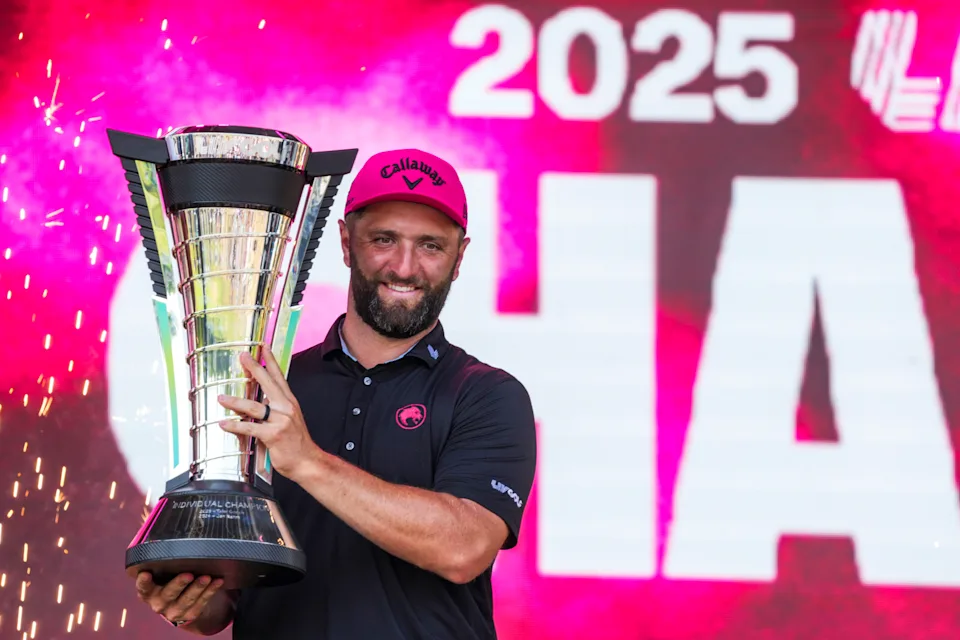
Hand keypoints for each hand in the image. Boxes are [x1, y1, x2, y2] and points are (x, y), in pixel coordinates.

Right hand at [135, 572, 223, 625]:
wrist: (179, 604)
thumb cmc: (169, 581)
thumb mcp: (163, 575)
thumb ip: (165, 565)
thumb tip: (174, 542)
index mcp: (149, 592)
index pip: (143, 587)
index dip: (143, 582)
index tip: (146, 574)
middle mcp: (159, 604)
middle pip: (168, 594)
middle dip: (179, 584)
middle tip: (188, 574)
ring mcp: (174, 612)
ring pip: (187, 600)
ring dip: (198, 588)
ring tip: (207, 577)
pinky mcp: (189, 614)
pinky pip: (201, 604)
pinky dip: (210, 592)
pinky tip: (217, 582)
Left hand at [217, 350, 318, 481]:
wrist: (307, 461)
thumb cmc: (297, 443)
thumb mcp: (289, 420)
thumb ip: (274, 409)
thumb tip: (255, 403)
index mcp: (289, 402)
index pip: (279, 377)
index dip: (270, 361)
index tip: (263, 347)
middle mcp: (286, 408)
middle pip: (267, 383)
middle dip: (253, 368)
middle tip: (242, 357)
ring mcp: (280, 421)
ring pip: (254, 406)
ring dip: (235, 401)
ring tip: (221, 398)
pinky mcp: (273, 435)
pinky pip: (250, 428)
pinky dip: (235, 426)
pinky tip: (224, 423)